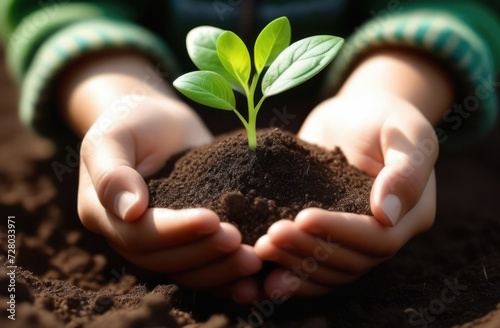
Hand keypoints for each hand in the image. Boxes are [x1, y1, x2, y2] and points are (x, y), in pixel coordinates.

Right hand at [77, 95, 261, 290]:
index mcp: (104, 215)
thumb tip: (129, 211)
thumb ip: (112, 172)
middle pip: (166, 261)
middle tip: (242, 244)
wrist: (157, 120)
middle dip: (205, 254)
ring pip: (187, 271)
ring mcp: (160, 241)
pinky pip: (204, 267)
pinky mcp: (186, 239)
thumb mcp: (112, 136)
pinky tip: (253, 280)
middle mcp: (130, 236)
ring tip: (254, 261)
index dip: (175, 231)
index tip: (212, 219)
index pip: (139, 235)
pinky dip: (227, 276)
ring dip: (221, 271)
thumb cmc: (131, 121)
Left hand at [255, 92, 436, 296]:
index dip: (339, 232)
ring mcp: (353, 241)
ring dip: (294, 265)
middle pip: (349, 262)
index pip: (377, 239)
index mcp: (410, 215)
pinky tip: (264, 279)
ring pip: (329, 272)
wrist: (355, 117)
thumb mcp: (407, 130)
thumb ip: (406, 170)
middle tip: (270, 237)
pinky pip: (314, 269)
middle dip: (308, 251)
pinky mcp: (327, 237)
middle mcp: (384, 236)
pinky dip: (292, 277)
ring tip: (261, 249)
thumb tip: (387, 215)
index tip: (302, 217)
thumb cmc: (385, 117)